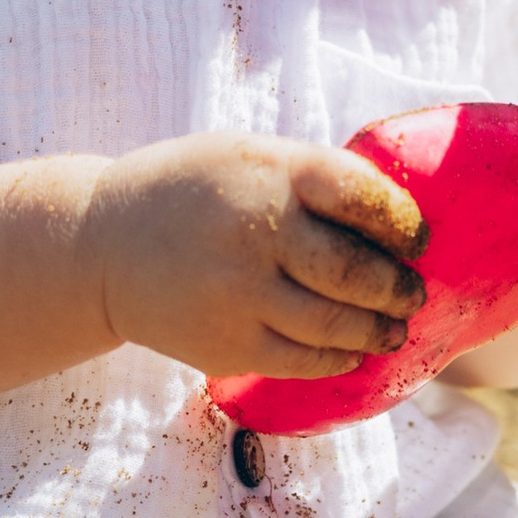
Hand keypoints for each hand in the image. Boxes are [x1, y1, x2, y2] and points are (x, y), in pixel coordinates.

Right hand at [89, 132, 427, 377]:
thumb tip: (399, 223)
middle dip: (397, 288)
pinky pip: (302, 360)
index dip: (402, 222)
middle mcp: (257, 233)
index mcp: (271, 173)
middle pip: (356, 271)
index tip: (415, 238)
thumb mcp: (248, 158)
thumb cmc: (193, 193)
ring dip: (378, 329)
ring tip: (395, 328)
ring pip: (335, 324)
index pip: (363, 197)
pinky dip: (338, 357)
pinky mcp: (226, 345)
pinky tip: (351, 350)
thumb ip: (314, 180)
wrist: (103, 246)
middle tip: (413, 293)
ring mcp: (240, 295)